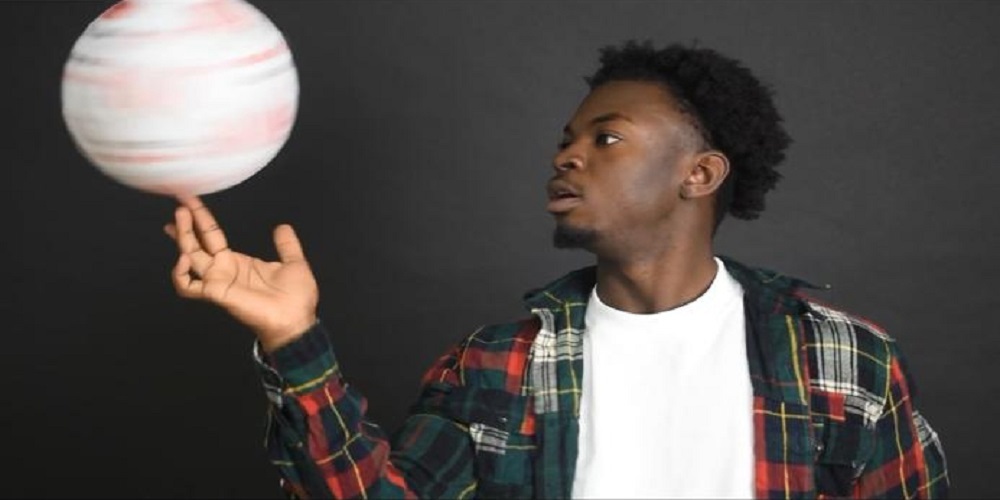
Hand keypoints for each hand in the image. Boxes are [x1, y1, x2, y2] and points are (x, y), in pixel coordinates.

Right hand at [164, 197, 318, 351]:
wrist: (297, 319)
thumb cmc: (296, 297)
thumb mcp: (293, 263)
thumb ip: (286, 246)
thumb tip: (282, 227)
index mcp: (238, 262)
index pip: (212, 236)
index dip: (201, 219)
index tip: (190, 201)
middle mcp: (223, 270)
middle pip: (196, 243)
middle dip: (186, 224)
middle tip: (179, 203)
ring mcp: (217, 281)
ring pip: (189, 258)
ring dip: (182, 238)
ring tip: (179, 219)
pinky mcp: (216, 293)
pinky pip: (188, 286)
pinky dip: (180, 274)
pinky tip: (184, 258)